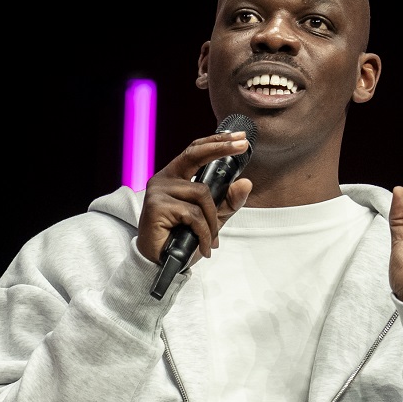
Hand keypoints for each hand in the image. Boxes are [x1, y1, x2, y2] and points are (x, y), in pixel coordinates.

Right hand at [137, 131, 253, 263]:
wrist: (161, 264)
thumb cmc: (182, 238)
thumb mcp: (213, 218)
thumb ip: (227, 201)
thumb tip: (246, 182)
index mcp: (174, 176)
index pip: (195, 151)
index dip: (217, 141)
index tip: (240, 137)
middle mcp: (163, 179)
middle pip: (195, 156)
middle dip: (221, 147)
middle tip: (244, 145)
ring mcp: (158, 191)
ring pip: (201, 194)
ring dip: (212, 220)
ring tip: (211, 238)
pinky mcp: (156, 206)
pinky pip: (193, 214)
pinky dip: (204, 233)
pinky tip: (204, 246)